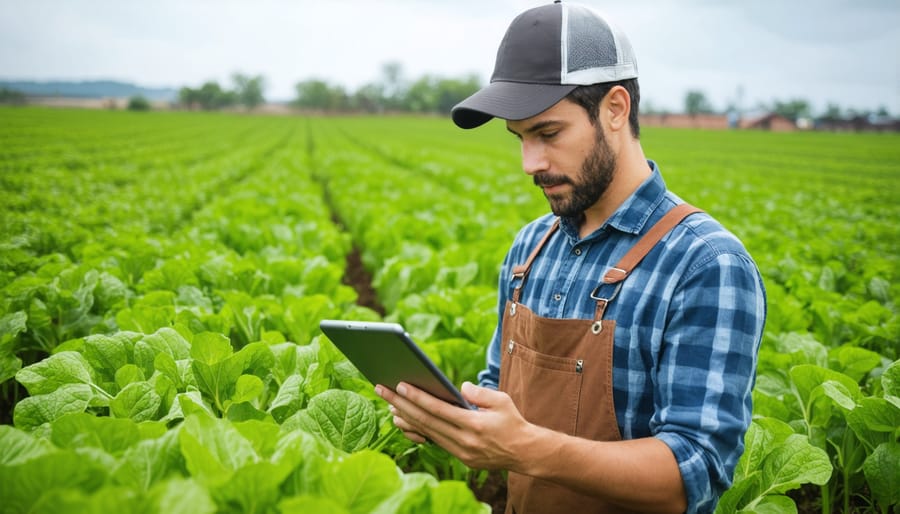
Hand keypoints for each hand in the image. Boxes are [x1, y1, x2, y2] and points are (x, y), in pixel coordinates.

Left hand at [375, 381, 534, 470]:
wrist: (524, 452)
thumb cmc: (513, 422)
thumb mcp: (501, 401)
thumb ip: (479, 393)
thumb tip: (459, 388)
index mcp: (474, 425)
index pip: (438, 409)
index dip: (417, 397)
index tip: (400, 385)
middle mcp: (464, 441)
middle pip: (425, 421)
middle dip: (401, 405)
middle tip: (383, 390)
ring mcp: (460, 452)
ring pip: (426, 433)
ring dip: (406, 419)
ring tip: (389, 407)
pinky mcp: (460, 458)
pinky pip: (435, 442)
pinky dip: (419, 432)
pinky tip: (407, 422)